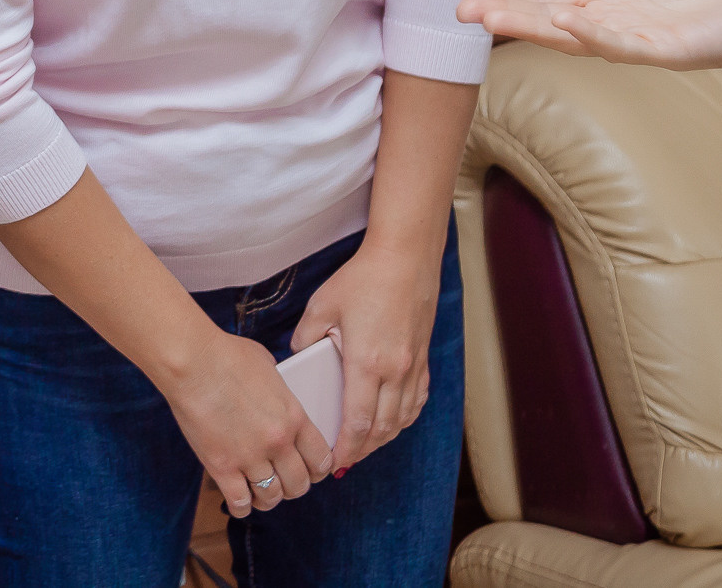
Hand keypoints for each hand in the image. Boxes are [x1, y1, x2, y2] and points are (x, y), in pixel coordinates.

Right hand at [159, 330, 331, 517]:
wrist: (192, 361)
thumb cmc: (227, 355)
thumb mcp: (269, 367)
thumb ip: (280, 390)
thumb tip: (279, 397)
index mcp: (294, 417)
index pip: (321, 460)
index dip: (318, 470)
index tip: (311, 470)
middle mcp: (278, 443)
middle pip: (299, 485)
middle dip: (294, 486)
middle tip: (285, 481)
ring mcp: (249, 457)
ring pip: (271, 497)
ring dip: (269, 497)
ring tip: (262, 491)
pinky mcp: (221, 466)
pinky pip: (240, 502)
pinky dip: (243, 505)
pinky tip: (241, 499)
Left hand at [292, 243, 437, 473]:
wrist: (406, 259)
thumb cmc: (363, 280)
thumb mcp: (322, 305)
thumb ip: (305, 336)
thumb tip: (297, 356)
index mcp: (367, 363)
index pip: (358, 422)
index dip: (346, 447)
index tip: (334, 462)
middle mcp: (395, 371)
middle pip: (382, 429)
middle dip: (362, 450)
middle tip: (344, 461)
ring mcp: (414, 367)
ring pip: (402, 419)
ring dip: (384, 439)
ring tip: (364, 446)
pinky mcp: (423, 358)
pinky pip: (416, 401)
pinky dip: (404, 418)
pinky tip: (392, 421)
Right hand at [455, 0, 721, 68]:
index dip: (511, 0)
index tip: (469, 2)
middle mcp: (618, 21)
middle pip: (551, 20)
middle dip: (508, 17)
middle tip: (463, 14)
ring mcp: (641, 38)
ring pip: (577, 37)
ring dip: (537, 29)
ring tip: (495, 19)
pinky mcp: (670, 50)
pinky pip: (626, 45)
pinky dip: (595, 37)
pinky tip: (567, 23)